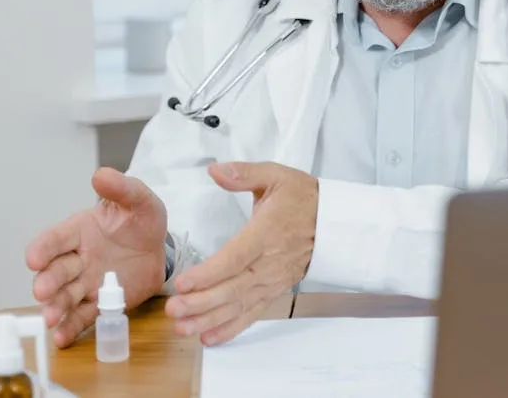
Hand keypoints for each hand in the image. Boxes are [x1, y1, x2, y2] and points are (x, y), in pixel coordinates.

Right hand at [24, 168, 167, 347]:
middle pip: (56, 271)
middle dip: (47, 282)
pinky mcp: (100, 303)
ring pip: (65, 297)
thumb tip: (101, 175)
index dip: (43, 249)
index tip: (33, 259)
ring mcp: (87, 283)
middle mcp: (77, 259)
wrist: (161, 248)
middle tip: (42, 291)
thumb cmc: (142, 220)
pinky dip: (70, 328)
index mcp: (80, 231)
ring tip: (50, 319)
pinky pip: (82, 317)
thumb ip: (122, 188)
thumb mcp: (139, 200)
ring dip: (55, 308)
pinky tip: (61, 338)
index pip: (55, 239)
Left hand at [165, 162, 317, 345]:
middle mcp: (270, 261)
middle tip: (173, 310)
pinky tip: (209, 337)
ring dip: (211, 319)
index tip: (184, 283)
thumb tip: (214, 170)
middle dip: (202, 302)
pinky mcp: (276, 290)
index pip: (235, 257)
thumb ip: (243, 174)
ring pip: (240, 304)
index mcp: (267, 232)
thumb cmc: (303, 198)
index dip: (209, 273)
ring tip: (184, 328)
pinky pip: (253, 313)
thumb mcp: (276, 176)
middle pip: (233, 287)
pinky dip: (232, 328)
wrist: (335, 221)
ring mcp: (274, 280)